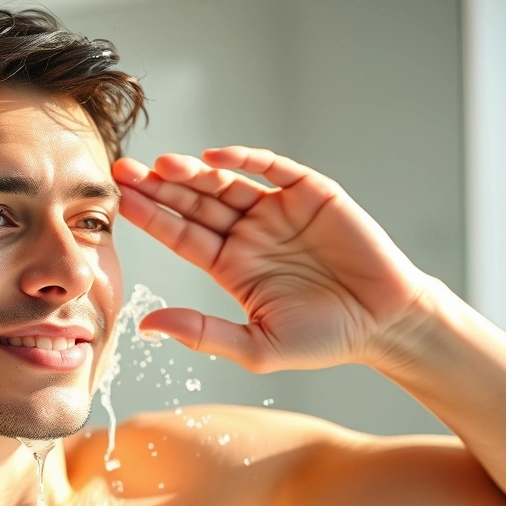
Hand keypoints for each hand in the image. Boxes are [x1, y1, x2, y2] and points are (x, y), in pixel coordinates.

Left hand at [112, 146, 432, 373]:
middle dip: (160, 187)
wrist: (385, 323)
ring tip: (164, 165)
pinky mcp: (310, 193)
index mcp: (229, 265)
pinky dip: (246, 160)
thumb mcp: (256, 347)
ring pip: (226, 183)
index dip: (152, 218)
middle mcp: (248, 233)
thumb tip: (147, 325)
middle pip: (194, 204)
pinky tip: (218, 158)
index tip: (120, 203)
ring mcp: (277, 211)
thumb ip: (203, 334)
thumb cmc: (323, 339)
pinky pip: (272, 169)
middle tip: (124, 172)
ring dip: (195, 173)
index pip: (181, 235)